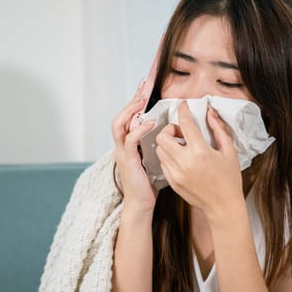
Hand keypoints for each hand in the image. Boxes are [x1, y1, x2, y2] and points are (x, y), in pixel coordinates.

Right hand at [111, 81, 156, 215]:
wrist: (142, 204)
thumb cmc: (149, 183)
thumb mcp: (154, 158)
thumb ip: (157, 143)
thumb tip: (172, 130)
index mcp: (128, 144)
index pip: (128, 118)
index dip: (135, 103)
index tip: (144, 88)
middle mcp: (121, 146)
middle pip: (120, 117)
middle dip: (132, 101)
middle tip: (143, 87)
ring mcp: (122, 153)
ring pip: (120, 125)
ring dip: (131, 111)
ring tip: (143, 100)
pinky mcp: (128, 161)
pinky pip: (130, 140)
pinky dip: (139, 129)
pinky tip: (150, 123)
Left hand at [155, 101, 243, 222]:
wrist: (223, 206)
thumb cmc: (229, 180)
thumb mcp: (229, 151)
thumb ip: (218, 130)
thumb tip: (210, 113)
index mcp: (200, 151)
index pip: (185, 123)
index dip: (183, 110)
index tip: (183, 106)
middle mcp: (184, 162)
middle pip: (162, 136)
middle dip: (170, 129)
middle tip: (181, 133)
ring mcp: (176, 173)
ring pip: (160, 150)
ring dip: (168, 143)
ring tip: (182, 146)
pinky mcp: (172, 182)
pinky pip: (163, 163)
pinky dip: (168, 157)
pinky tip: (181, 159)